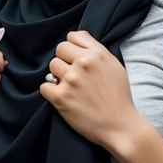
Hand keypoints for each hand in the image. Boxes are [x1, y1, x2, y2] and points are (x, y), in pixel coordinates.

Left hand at [40, 31, 137, 149]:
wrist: (119, 126)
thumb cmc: (118, 97)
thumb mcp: (114, 66)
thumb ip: (96, 50)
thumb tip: (75, 38)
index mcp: (97, 54)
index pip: (72, 37)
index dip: (72, 48)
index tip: (75, 58)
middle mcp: (83, 63)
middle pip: (59, 50)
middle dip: (64, 61)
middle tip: (73, 75)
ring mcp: (70, 80)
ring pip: (51, 67)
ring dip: (58, 76)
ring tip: (70, 87)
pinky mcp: (60, 97)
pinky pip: (44, 86)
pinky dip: (50, 92)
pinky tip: (63, 97)